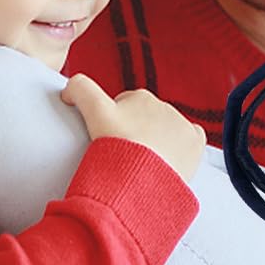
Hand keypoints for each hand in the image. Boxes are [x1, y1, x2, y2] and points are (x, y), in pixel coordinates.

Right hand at [63, 75, 205, 180]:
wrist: (144, 177)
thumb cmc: (118, 146)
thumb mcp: (94, 113)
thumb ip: (80, 90)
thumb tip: (69, 88)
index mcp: (139, 96)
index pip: (123, 104)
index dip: (113, 122)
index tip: (110, 138)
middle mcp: (164, 106)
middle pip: (146, 118)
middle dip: (136, 131)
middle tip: (125, 152)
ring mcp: (182, 124)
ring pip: (167, 130)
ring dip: (157, 141)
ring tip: (145, 161)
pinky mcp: (196, 142)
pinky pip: (192, 138)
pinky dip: (183, 146)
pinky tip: (170, 158)